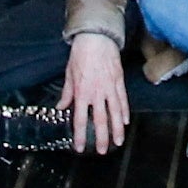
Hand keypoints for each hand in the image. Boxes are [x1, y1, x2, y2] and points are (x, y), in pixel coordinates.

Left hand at [63, 33, 128, 152]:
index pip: (80, 119)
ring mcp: (110, 87)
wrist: (96, 37)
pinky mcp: (119, 80)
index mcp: (82, 92)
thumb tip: (61, 107)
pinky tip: (126, 121)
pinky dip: (125, 111)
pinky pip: (123, 99)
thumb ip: (67, 93)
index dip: (80, 135)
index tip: (80, 147)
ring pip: (115, 113)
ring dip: (117, 129)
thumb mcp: (69, 74)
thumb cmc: (80, 54)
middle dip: (101, 138)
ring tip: (119, 141)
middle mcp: (97, 93)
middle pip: (100, 120)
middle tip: (103, 151)